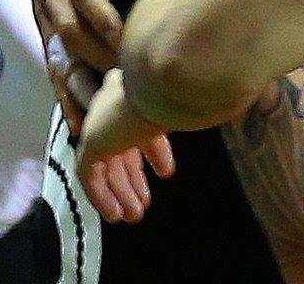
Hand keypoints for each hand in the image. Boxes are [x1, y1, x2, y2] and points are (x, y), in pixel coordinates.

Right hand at [28, 0, 125, 130]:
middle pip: (67, 29)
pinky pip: (57, 61)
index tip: (127, 40)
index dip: (100, 14)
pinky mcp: (49, 15)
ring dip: (81, 94)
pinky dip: (71, 96)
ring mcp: (43, 0)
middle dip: (97, 63)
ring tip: (107, 132)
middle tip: (133, 93)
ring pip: (59, 55)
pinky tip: (88, 132)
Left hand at [77, 69, 175, 222]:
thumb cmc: (182, 92)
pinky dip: (102, 197)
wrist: (162, 87)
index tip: (166, 172)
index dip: (154, 152)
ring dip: (121, 193)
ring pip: (106, 166)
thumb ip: (186, 110)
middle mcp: (112, 106)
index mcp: (133, 93)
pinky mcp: (90, 143)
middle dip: (134, 180)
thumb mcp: (186, 103)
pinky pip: (89, 177)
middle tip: (145, 204)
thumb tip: (213, 107)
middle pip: (122, 151)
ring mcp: (99, 124)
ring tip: (134, 216)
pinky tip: (115, 214)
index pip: (140, 126)